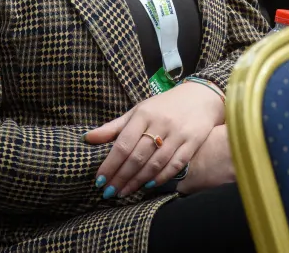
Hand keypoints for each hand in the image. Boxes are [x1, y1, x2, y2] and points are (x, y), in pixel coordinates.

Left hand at [85, 82, 222, 198]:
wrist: (200, 96)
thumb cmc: (163, 106)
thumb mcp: (138, 111)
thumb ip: (114, 127)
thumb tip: (87, 138)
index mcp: (143, 114)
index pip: (123, 144)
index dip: (110, 164)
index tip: (99, 180)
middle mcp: (160, 123)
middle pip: (137, 156)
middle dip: (121, 177)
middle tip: (109, 192)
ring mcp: (178, 133)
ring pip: (155, 163)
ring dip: (138, 181)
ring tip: (124, 192)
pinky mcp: (193, 142)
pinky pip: (175, 164)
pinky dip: (161, 177)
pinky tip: (148, 185)